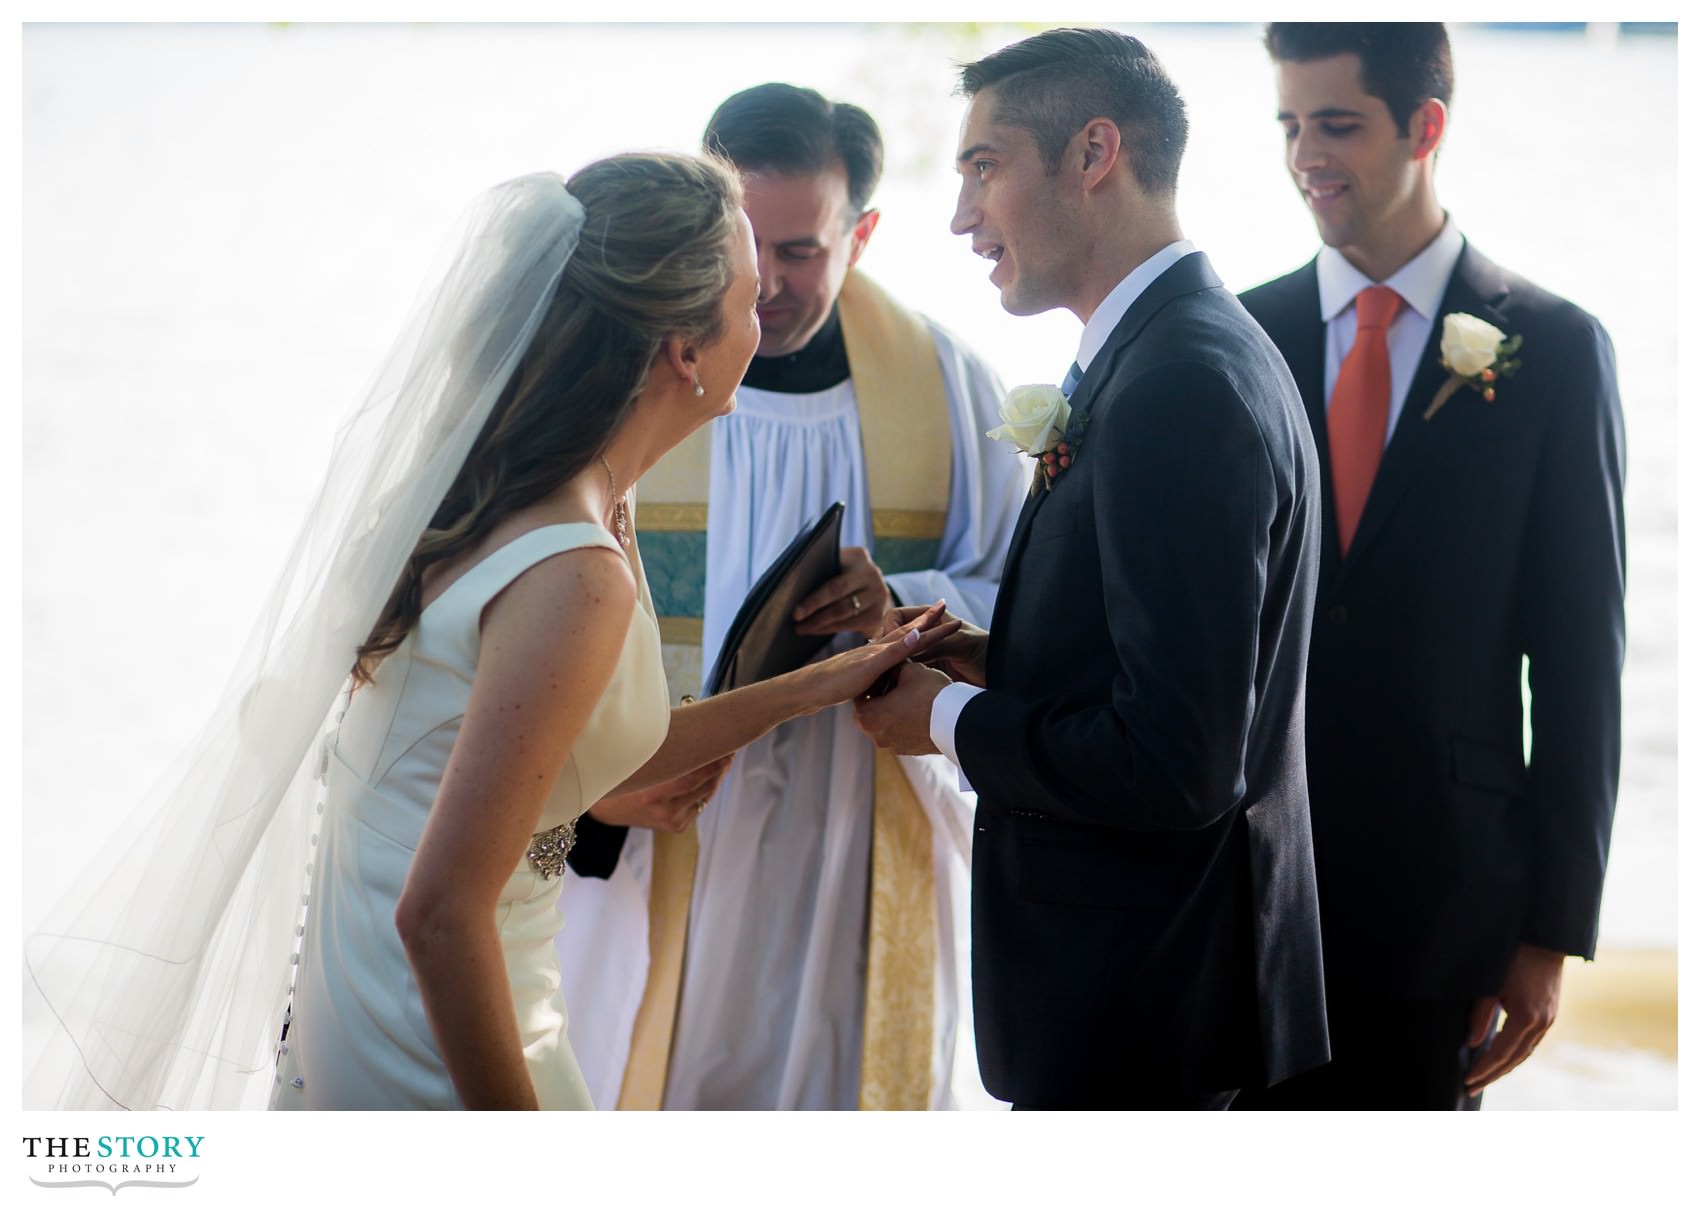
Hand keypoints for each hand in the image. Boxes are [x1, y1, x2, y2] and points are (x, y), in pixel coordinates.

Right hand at [588, 757, 731, 833]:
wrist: (606, 809)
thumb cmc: (623, 775)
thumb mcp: (638, 760)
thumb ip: (663, 746)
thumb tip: (692, 723)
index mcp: (652, 794)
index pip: (691, 778)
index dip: (712, 764)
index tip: (726, 749)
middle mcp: (664, 811)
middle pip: (704, 787)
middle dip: (719, 768)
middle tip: (729, 750)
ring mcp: (671, 821)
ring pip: (705, 795)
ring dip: (716, 778)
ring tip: (723, 760)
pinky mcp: (677, 827)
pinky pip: (699, 804)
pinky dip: (705, 789)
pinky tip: (708, 777)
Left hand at [794, 546, 893, 638]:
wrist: (873, 589)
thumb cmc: (843, 573)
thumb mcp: (838, 562)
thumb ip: (821, 567)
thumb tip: (789, 585)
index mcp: (858, 557)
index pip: (834, 579)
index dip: (814, 598)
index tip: (795, 610)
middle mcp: (872, 575)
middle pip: (839, 596)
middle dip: (814, 609)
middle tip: (796, 619)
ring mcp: (878, 597)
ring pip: (843, 614)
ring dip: (819, 623)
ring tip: (801, 628)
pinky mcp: (877, 615)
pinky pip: (848, 625)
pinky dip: (828, 629)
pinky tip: (815, 630)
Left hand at [796, 600, 960, 708]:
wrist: (805, 691)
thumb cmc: (834, 682)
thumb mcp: (868, 669)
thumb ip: (893, 652)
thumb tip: (919, 633)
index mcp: (881, 650)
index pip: (914, 635)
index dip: (934, 627)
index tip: (953, 615)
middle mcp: (875, 651)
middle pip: (907, 633)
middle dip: (927, 622)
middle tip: (944, 607)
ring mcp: (867, 660)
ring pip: (897, 645)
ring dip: (914, 636)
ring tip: (926, 627)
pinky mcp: (860, 672)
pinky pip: (887, 660)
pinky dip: (898, 655)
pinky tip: (893, 660)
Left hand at [852, 660, 951, 754]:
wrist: (959, 721)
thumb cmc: (929, 693)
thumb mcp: (909, 670)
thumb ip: (894, 665)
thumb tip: (891, 660)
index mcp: (867, 717)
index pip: (860, 693)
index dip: (872, 678)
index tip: (881, 669)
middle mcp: (875, 736)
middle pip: (871, 710)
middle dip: (880, 694)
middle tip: (893, 680)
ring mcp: (892, 746)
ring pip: (886, 722)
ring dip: (892, 709)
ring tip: (908, 693)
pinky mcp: (909, 750)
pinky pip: (900, 732)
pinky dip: (904, 721)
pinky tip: (918, 708)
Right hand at [876, 604, 988, 687]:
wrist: (1002, 678)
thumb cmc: (986, 653)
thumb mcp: (959, 644)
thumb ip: (934, 644)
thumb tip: (906, 650)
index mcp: (930, 619)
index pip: (896, 617)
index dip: (889, 629)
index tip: (888, 646)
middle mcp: (923, 637)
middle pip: (892, 639)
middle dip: (884, 651)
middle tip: (878, 667)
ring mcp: (923, 656)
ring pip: (895, 659)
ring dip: (888, 667)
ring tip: (881, 681)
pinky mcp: (925, 674)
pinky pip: (904, 675)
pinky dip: (897, 680)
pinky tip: (893, 690)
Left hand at [1464, 942, 1565, 1095]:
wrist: (1545, 939)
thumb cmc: (1514, 957)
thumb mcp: (1491, 985)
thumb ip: (1480, 1015)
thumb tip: (1471, 1043)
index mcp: (1526, 1018)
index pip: (1500, 1053)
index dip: (1483, 1069)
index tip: (1467, 1080)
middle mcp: (1541, 1024)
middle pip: (1514, 1060)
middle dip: (1492, 1075)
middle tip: (1471, 1087)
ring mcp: (1548, 1021)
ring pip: (1525, 1053)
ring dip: (1504, 1068)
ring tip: (1484, 1077)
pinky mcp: (1549, 1014)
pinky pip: (1531, 1043)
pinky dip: (1515, 1054)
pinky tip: (1503, 1057)